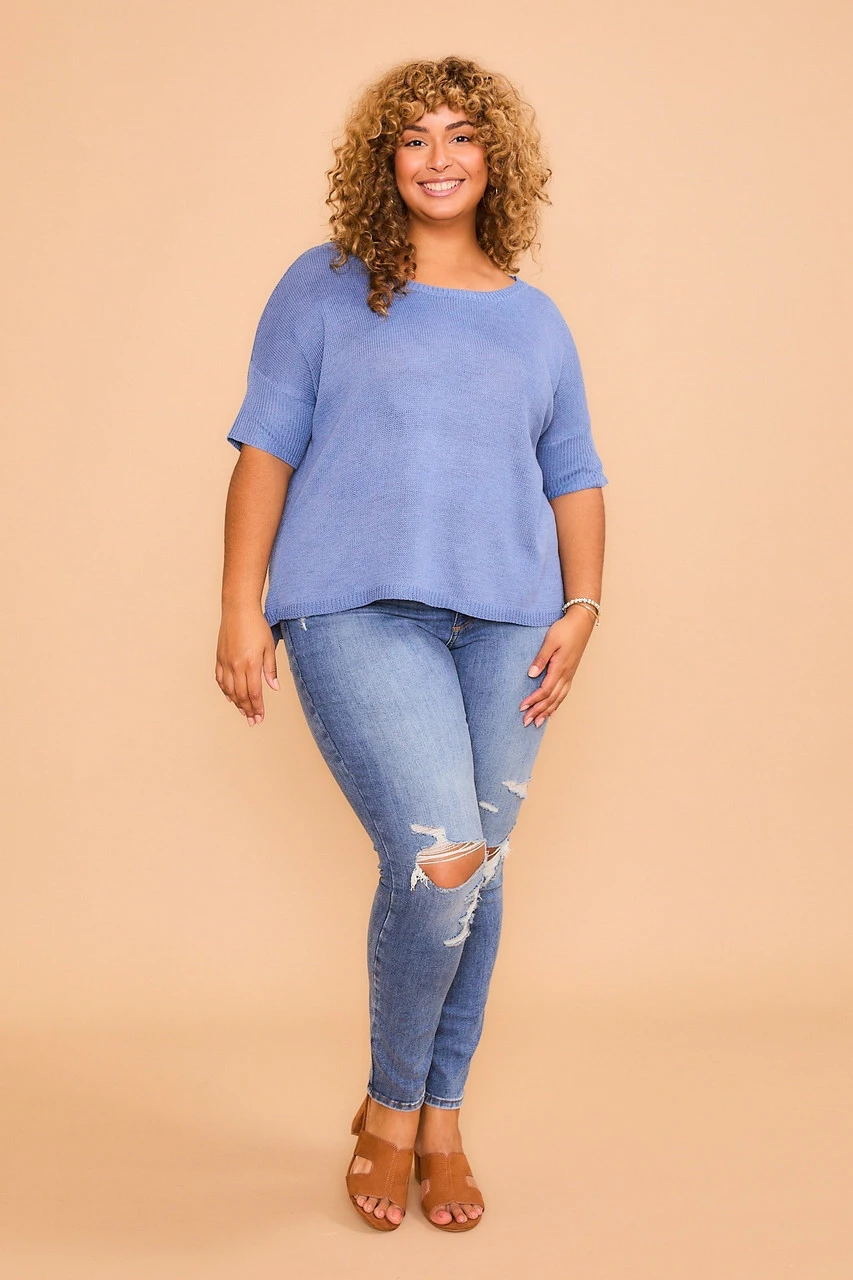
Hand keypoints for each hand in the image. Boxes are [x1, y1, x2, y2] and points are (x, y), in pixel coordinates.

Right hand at [215, 606, 279, 725]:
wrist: (238, 610)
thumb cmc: (256, 626)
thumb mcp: (269, 647)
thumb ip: (270, 669)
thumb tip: (274, 687)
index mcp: (250, 664)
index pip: (254, 693)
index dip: (257, 707)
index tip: (260, 717)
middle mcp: (236, 666)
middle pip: (241, 695)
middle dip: (248, 710)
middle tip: (253, 721)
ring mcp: (226, 662)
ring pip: (229, 690)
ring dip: (237, 703)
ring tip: (244, 712)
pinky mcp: (219, 658)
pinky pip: (220, 680)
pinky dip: (225, 691)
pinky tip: (231, 697)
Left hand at [519, 608, 595, 726]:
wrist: (581, 622)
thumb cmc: (565, 629)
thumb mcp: (550, 641)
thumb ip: (541, 658)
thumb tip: (531, 674)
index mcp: (560, 668)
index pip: (545, 690)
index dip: (533, 700)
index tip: (522, 708)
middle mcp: (566, 675)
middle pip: (551, 699)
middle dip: (538, 711)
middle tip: (526, 722)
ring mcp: (569, 675)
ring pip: (558, 699)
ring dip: (547, 711)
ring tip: (538, 723)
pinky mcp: (570, 673)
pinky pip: (564, 694)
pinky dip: (557, 704)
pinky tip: (552, 711)